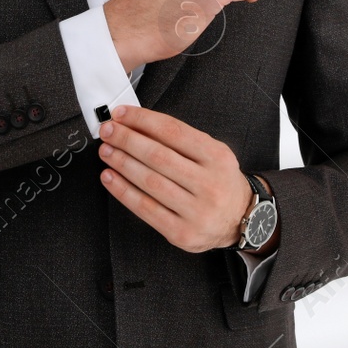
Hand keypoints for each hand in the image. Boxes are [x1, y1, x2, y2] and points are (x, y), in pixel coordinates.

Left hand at [96, 104, 252, 254]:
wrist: (241, 219)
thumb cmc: (219, 181)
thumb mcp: (212, 152)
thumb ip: (179, 139)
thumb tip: (136, 124)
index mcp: (217, 157)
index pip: (173, 131)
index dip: (142, 120)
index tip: (121, 114)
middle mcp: (210, 184)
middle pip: (158, 156)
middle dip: (126, 140)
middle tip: (108, 131)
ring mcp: (197, 211)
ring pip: (150, 182)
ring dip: (121, 163)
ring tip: (107, 151)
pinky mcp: (182, 233)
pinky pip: (145, 209)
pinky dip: (122, 191)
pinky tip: (110, 177)